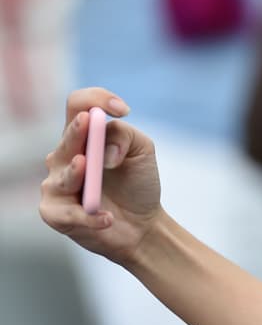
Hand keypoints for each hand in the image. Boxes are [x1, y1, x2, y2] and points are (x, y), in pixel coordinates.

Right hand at [39, 88, 161, 266]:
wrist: (143, 225)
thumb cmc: (138, 184)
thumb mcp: (141, 152)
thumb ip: (125, 137)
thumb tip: (105, 152)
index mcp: (83, 135)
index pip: (78, 105)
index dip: (95, 99)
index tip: (122, 109)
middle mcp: (65, 155)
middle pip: (67, 137)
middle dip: (78, 130)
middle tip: (88, 122)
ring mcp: (57, 184)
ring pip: (64, 174)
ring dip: (76, 172)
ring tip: (86, 166)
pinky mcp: (55, 213)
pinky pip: (66, 213)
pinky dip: (89, 216)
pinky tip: (107, 218)